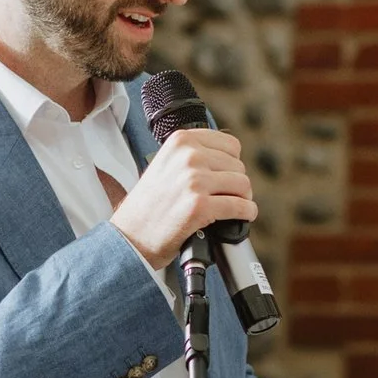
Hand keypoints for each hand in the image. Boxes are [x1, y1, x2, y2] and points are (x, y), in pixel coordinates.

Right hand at [111, 128, 256, 269]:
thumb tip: (227, 160)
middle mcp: (188, 156)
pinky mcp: (200, 206)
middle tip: (226, 197)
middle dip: (236, 184)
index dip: (232, 163)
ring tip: (232, 207)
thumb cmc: (148, 206)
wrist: (130, 236)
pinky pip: (240, 206)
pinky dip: (246, 213)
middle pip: (238, 165)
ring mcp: (194, 180)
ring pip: (243, 184)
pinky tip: (241, 217)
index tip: (225, 176)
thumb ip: (192, 156)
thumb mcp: (165, 165)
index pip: (230, 144)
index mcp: (180, 141)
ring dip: (243, 198)